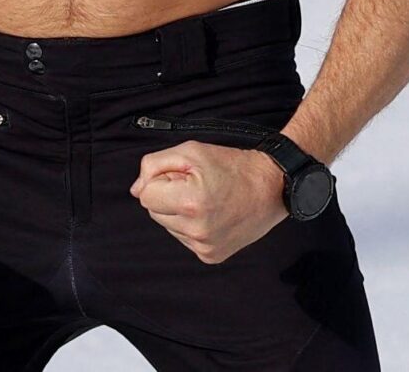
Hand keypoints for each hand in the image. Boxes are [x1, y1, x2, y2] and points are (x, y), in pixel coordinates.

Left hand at [132, 140, 286, 264]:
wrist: (272, 187)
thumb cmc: (232, 166)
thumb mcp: (190, 152)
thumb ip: (154, 166)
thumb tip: (136, 190)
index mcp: (190, 203)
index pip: (146, 196)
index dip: (160, 180)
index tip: (181, 176)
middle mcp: (197, 231)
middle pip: (154, 212)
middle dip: (168, 196)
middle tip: (196, 185)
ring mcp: (205, 247)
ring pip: (167, 226)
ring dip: (178, 211)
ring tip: (205, 199)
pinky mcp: (211, 256)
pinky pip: (183, 238)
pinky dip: (190, 225)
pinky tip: (210, 214)